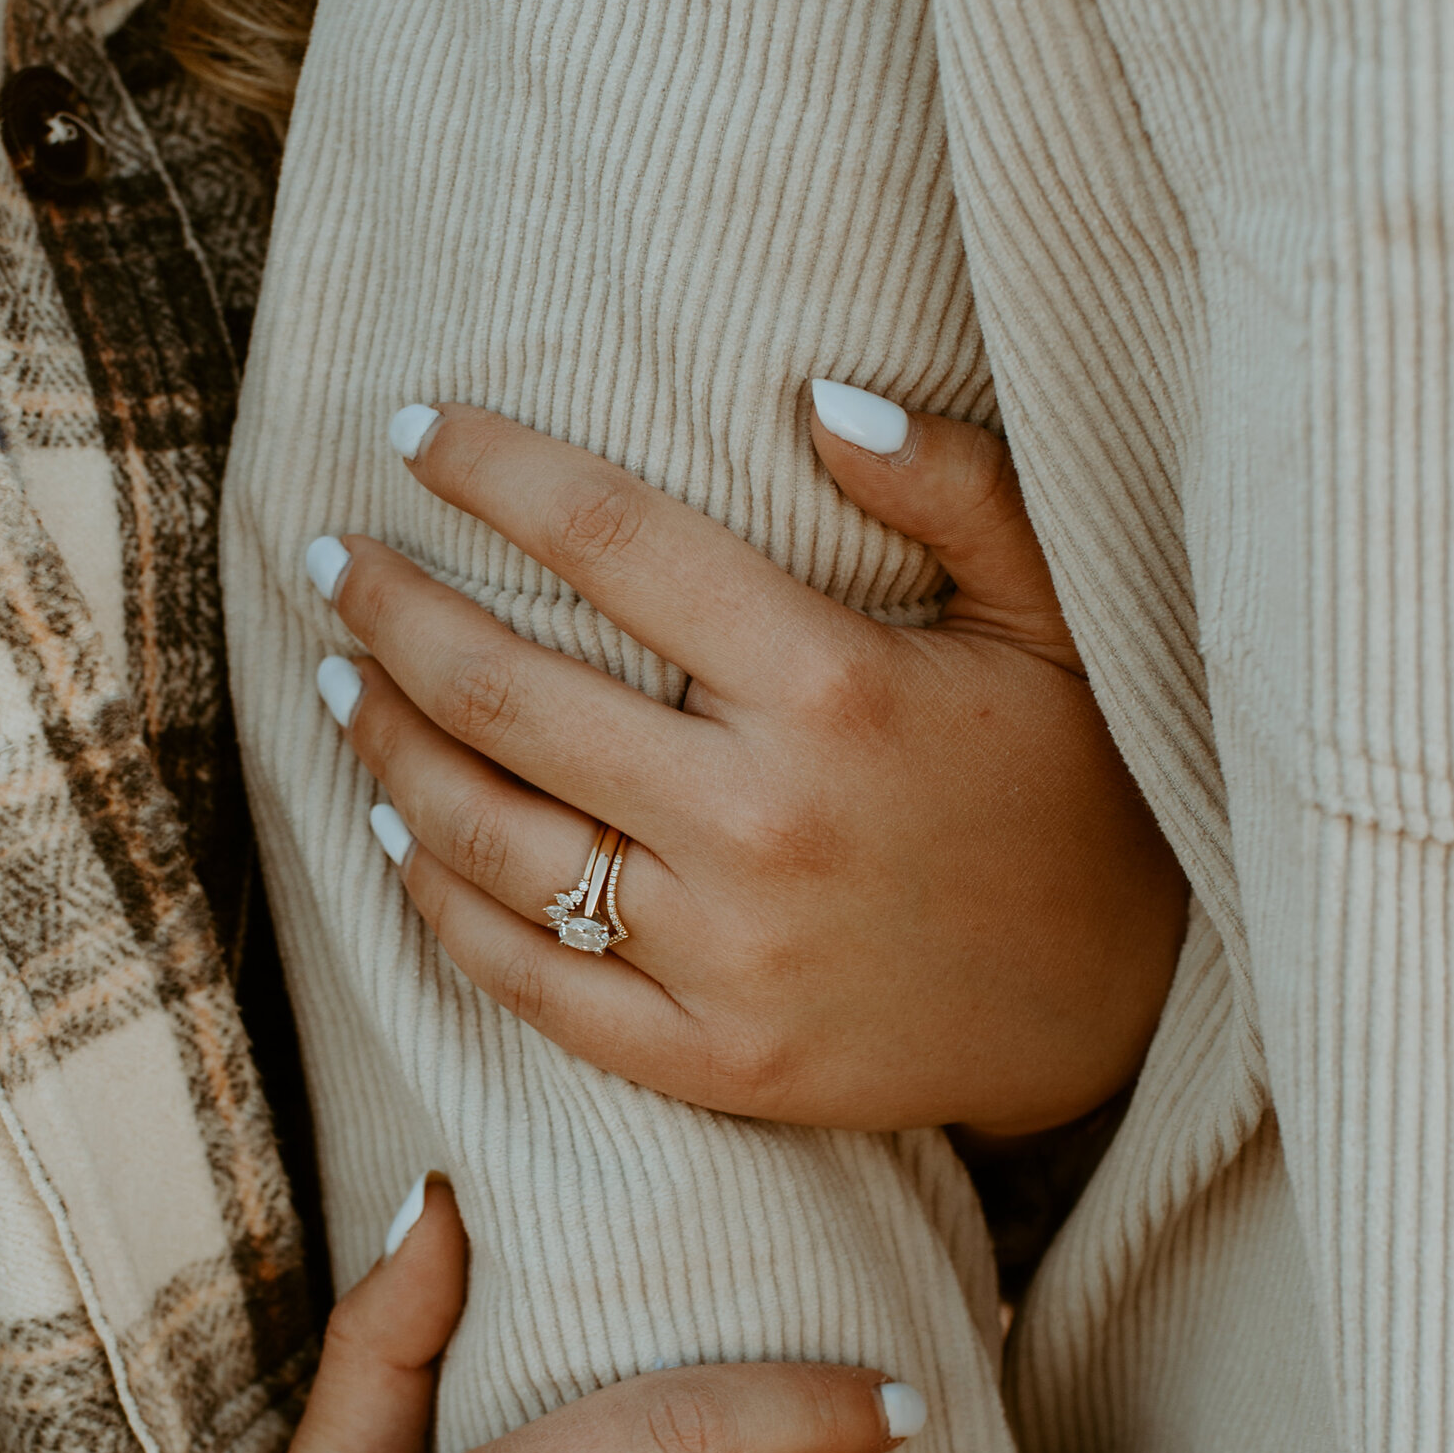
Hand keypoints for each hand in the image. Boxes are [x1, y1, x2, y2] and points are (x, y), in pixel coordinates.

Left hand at [305, 387, 1185, 1142]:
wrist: (1121, 1010)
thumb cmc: (1075, 781)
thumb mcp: (1052, 611)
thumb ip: (953, 486)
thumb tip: (818, 392)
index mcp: (834, 688)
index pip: (613, 542)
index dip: (492, 470)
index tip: (409, 425)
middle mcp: (761, 822)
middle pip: (505, 692)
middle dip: (390, 609)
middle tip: (332, 558)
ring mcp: (726, 956)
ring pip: (485, 837)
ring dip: (385, 747)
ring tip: (341, 681)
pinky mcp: (710, 1060)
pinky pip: (528, 981)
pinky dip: (439, 904)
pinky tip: (397, 835)